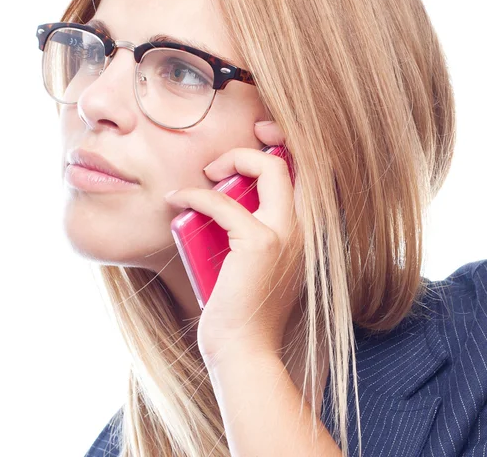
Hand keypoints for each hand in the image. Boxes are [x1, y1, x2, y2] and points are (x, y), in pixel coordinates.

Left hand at [164, 121, 304, 365]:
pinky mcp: (259, 244)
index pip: (312, 172)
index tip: (260, 140)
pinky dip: (196, 195)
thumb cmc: (244, 306)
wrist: (245, 349)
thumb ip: (256, 229)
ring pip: (269, 169)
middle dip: (262, 143)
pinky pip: (223, 203)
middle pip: (295, 161)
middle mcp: (305, 228)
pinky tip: (177, 199)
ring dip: (231, 161)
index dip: (289, 146)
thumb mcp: (259, 261)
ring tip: (206, 177)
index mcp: (306, 231)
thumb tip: (225, 199)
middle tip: (222, 162)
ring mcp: (285, 234)